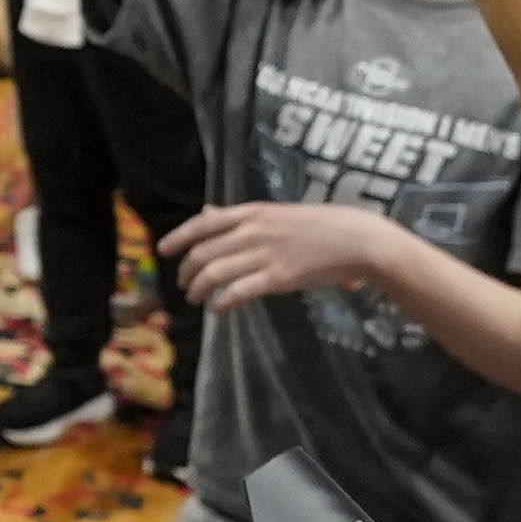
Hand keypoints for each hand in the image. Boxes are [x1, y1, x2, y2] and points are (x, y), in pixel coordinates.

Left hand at [163, 194, 411, 309]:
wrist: (357, 240)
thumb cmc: (321, 225)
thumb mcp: (275, 212)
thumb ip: (239, 216)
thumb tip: (207, 213)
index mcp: (252, 212)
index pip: (202, 224)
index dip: (177, 238)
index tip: (163, 250)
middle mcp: (253, 231)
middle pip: (203, 252)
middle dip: (186, 271)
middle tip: (183, 284)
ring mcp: (264, 255)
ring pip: (214, 273)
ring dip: (198, 289)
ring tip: (195, 299)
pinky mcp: (278, 278)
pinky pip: (238, 292)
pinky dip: (221, 302)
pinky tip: (218, 309)